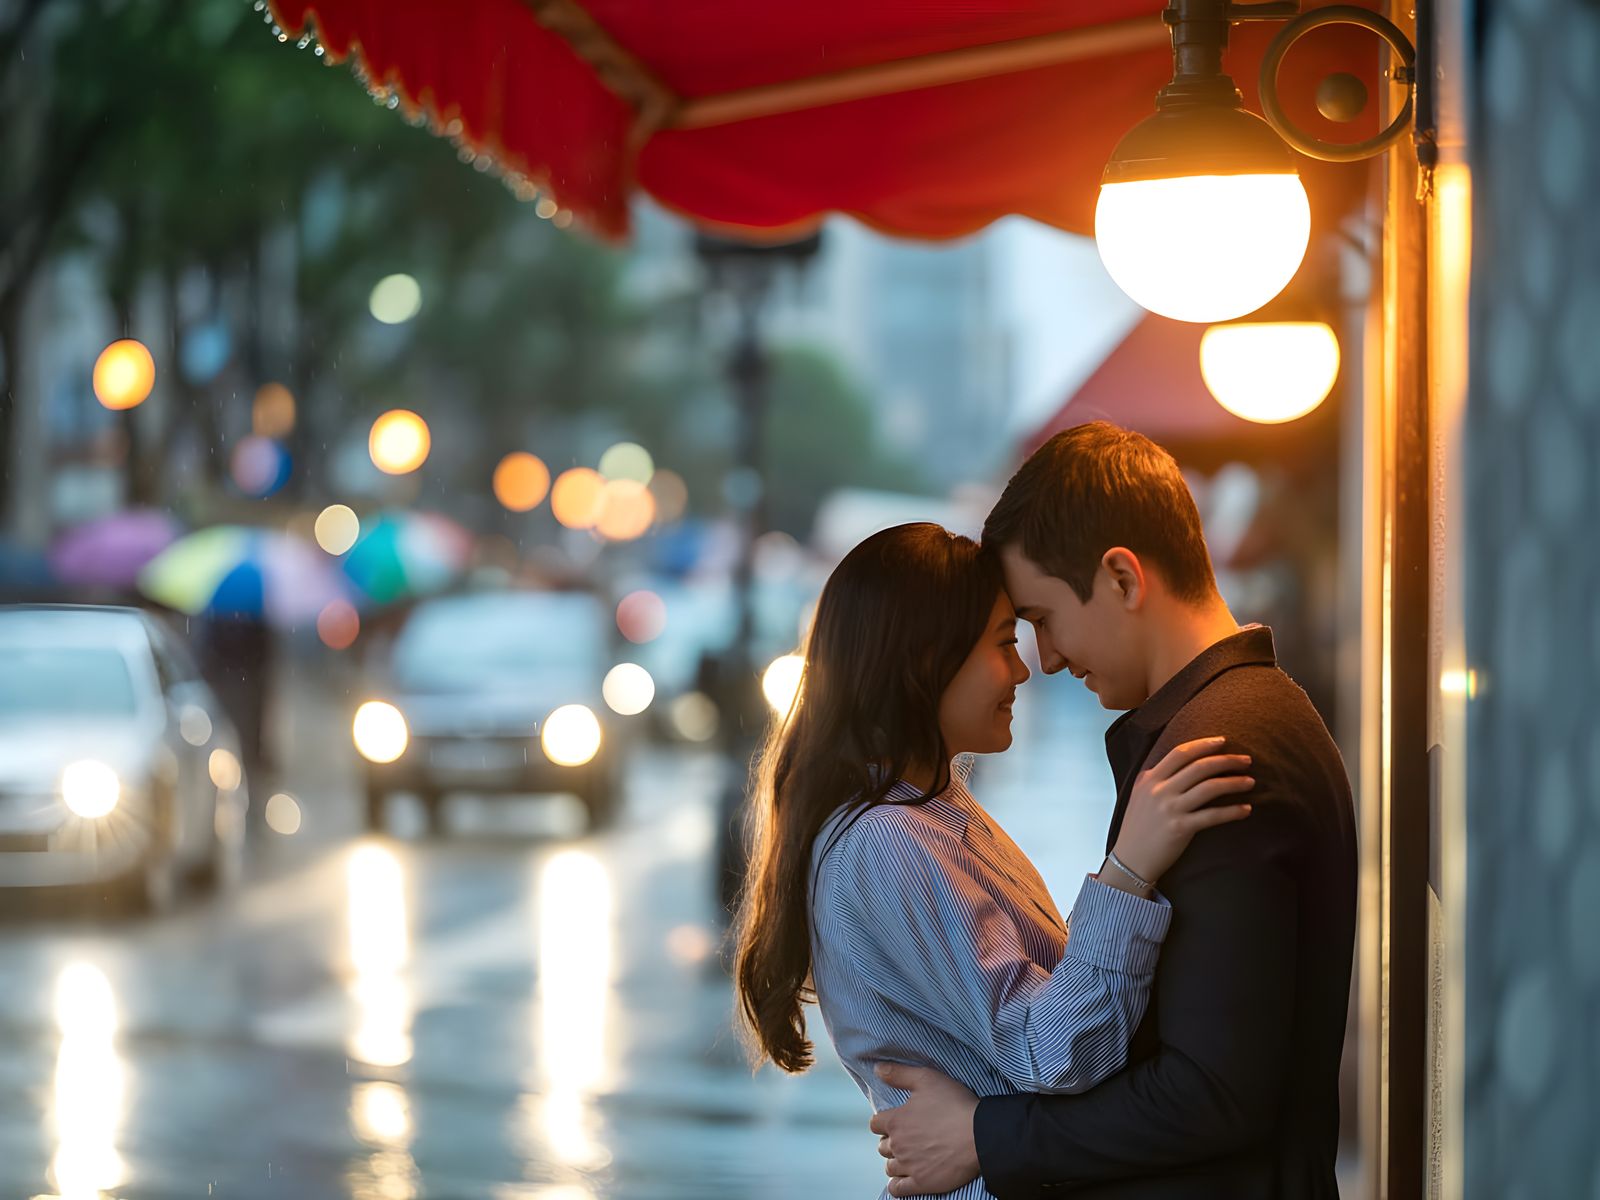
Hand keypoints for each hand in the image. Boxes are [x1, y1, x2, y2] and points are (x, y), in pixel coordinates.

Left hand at [868, 1062, 980, 1196]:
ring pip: (889, 1167)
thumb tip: (877, 1069)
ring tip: (909, 1157)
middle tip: (908, 1138)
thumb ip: (899, 1074)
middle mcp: (898, 1145)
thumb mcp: (927, 1079)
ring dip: (896, 1162)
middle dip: (892, 1141)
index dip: (884, 1121)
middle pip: (882, 1146)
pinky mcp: (922, 1183)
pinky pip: (898, 1189)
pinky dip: (897, 1185)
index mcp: (896, 1121)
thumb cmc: (955, 1105)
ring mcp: (909, 1166)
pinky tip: (905, 1179)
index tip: (897, 1121)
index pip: (875, 1124)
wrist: (980, 1135)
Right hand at [1112, 736, 1253, 885]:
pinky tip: (1246, 809)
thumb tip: (1182, 762)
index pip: (1180, 753)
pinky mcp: (1181, 828)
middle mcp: (1159, 790)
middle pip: (1199, 767)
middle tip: (1246, 760)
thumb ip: (1157, 777)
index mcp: (1149, 778)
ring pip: (1209, 788)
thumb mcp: (1140, 794)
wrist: (1130, 859)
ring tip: (1250, 782)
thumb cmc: (1138, 827)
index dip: (1203, 744)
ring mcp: (1170, 809)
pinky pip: (1213, 815)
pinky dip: (1233, 811)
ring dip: (1234, 783)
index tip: (1223, 741)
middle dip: (1227, 760)